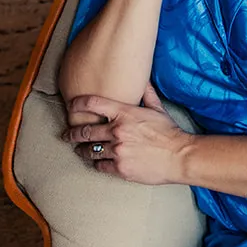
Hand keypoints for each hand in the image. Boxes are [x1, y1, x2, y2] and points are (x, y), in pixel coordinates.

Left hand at [64, 86, 191, 185]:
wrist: (180, 157)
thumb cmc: (169, 132)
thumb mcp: (157, 109)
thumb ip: (146, 93)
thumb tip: (142, 78)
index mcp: (125, 113)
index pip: (92, 103)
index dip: (77, 103)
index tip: (71, 106)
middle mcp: (117, 131)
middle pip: (85, 131)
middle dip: (72, 133)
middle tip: (67, 135)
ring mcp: (118, 151)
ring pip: (90, 150)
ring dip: (82, 150)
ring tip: (79, 150)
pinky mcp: (121, 168)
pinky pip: (100, 166)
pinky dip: (96, 163)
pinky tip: (95, 162)